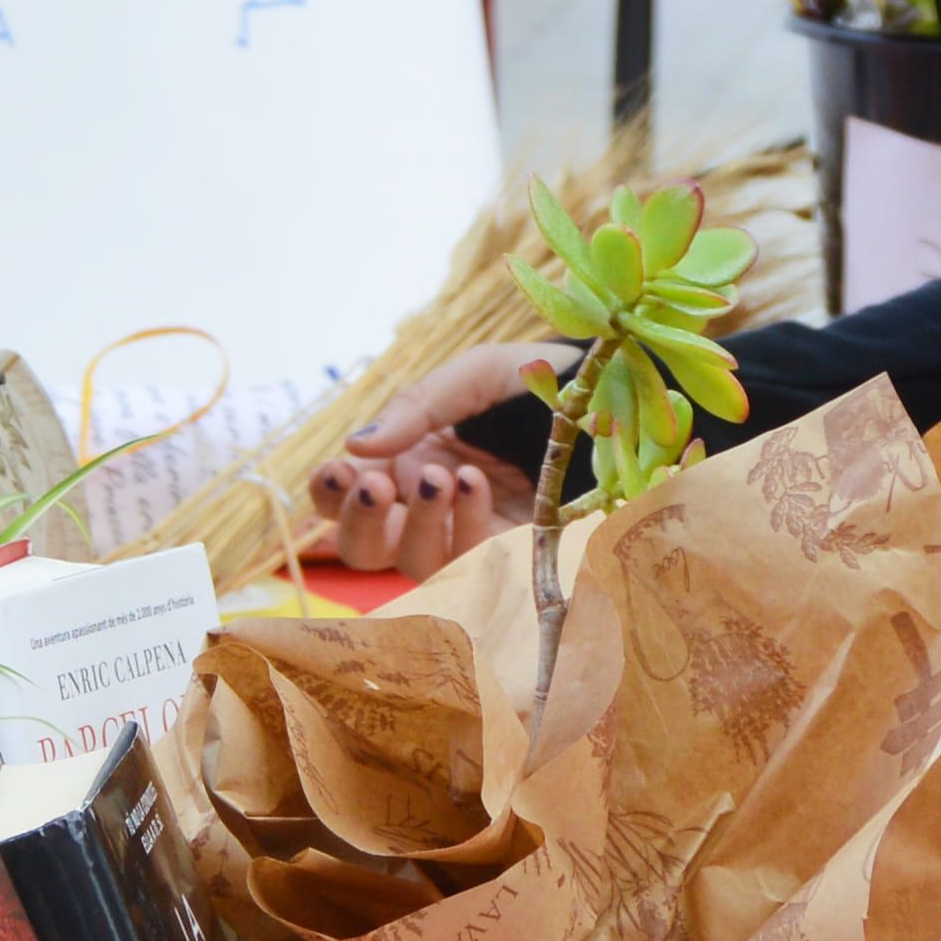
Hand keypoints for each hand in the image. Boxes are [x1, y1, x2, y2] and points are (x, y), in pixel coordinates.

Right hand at [304, 337, 561, 574]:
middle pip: (363, 547)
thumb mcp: (470, 378)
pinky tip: (473, 482)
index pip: (343, 496)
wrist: (612, 392)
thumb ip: (413, 411)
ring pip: (411, 563)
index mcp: (406, 460)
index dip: (329, 493)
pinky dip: (463, 525)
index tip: (337, 469)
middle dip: (359, 521)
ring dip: (417, 523)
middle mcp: (427, 505)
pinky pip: (468, 562)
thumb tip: (354, 446)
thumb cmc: (538, 378)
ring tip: (442, 475)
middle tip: (375, 485)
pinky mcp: (513, 555)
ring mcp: (467, 534)